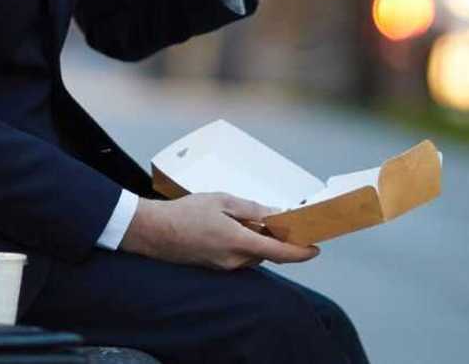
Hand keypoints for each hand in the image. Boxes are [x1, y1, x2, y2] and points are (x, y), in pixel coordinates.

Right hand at [119, 193, 319, 270]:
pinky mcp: (214, 267)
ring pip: (253, 254)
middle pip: (267, 252)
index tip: (315, 248)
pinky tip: (235, 227)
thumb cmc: (184, 213)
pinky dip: (244, 244)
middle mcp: (234, 260)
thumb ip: (251, 210)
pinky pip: (238, 256)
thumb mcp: (222, 201)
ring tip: (251, 218)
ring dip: (259, 240)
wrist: (152, 231)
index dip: (301, 252)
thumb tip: (275, 214)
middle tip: (282, 220)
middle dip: (277, 238)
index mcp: (239, 242)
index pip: (280, 253)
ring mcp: (223, 266)